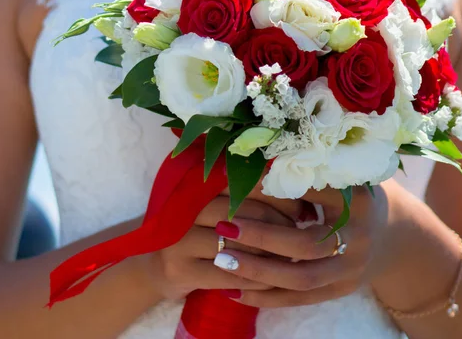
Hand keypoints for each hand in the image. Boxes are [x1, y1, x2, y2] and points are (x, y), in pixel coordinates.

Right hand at [146, 195, 300, 300]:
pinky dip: (255, 279)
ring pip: (240, 244)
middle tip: (301, 232)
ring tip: (291, 255)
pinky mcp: (180, 269)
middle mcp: (187, 206)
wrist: (158, 265)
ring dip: (272, 253)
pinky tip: (271, 280)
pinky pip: (230, 275)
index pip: (246, 181)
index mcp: (199, 183)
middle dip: (280, 223)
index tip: (302, 207)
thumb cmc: (200, 230)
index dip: (279, 194)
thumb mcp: (218, 205)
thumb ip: (249, 194)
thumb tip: (303, 195)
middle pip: (245, 211)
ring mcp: (180, 238)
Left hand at [211, 183, 391, 307]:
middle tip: (225, 225)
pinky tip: (235, 290)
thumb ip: (310, 166)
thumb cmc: (356, 191)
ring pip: (301, 278)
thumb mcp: (344, 171)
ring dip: (259, 271)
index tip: (240, 183)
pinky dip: (267, 297)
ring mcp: (351, 268)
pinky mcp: (342, 289)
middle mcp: (357, 236)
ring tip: (222, 260)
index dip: (275, 189)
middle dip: (262, 236)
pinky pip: (301, 298)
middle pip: (306, 243)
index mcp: (357, 198)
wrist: (396, 233)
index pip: (312, 194)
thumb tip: (256, 158)